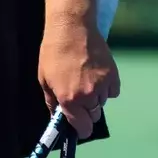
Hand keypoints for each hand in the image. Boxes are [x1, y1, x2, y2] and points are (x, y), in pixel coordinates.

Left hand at [39, 16, 119, 138]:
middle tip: (78, 96)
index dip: (80, 129)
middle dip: (86, 111)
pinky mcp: (114, 75)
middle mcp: (88, 96)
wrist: (71, 28)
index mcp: (69, 99)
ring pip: (102, 103)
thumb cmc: (53, 52)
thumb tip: (57, 117)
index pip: (82, 128)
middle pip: (94, 116)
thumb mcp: (44, 78)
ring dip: (96, 97)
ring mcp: (103, 86)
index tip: (78, 126)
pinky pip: (112, 92)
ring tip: (85, 79)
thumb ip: (52, 101)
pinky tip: (96, 75)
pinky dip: (107, 88)